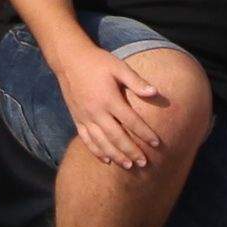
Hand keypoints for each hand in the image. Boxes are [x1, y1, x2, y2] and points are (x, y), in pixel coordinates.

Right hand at [53, 40, 162, 176]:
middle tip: (144, 163)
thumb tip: (155, 92)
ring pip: (101, 142)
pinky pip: (86, 139)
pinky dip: (96, 151)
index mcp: (109, 99)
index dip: (144, 133)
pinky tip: (106, 160)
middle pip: (116, 137)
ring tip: (128, 166)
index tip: (157, 143)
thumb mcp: (118, 67)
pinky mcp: (77, 119)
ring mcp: (85, 117)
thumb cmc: (98, 62)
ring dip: (115, 155)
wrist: (69, 60)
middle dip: (131, 151)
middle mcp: (96, 111)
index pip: (131, 121)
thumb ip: (136, 82)